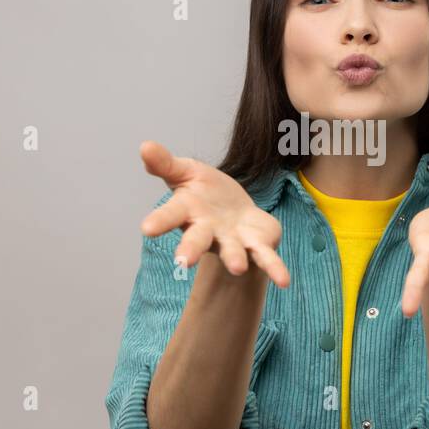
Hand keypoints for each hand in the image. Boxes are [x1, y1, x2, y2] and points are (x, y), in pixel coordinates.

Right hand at [138, 141, 290, 287]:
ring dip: (234, 259)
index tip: (147, 228)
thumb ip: (165, 163)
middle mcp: (207, 231)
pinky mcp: (256, 244)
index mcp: (188, 211)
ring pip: (231, 251)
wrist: (234, 211)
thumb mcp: (185, 171)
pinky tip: (284, 281)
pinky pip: (266, 257)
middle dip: (190, 249)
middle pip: (196, 240)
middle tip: (183, 261)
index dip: (159, 221)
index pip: (171, 214)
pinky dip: (274, 268)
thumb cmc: (204, 192)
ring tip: (236, 267)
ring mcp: (232, 241)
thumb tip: (145, 146)